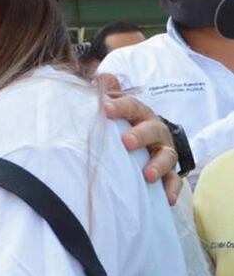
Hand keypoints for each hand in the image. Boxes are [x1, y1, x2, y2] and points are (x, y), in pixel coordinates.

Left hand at [100, 75, 179, 204]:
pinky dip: (171, 189)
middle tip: (126, 142)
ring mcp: (163, 151)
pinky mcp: (168, 171)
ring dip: (158, 165)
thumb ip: (108, 92)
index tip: (104, 109)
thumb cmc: (124, 122)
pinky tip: (166, 199)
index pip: (131, 106)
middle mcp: (155, 130)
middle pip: (152, 129)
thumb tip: (102, 77)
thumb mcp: (115, 106)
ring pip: (167, 155)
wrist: (146, 139)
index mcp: (139, 113)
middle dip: (140, 135)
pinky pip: (174, 180)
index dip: (119, 106)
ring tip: (148, 176)